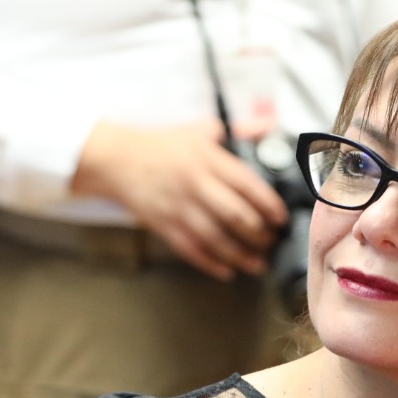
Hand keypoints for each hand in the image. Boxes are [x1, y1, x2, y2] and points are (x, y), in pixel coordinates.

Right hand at [70, 119, 289, 280]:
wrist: (115, 159)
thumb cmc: (161, 146)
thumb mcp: (200, 130)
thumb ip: (238, 130)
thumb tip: (268, 125)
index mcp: (207, 158)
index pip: (247, 185)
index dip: (269, 205)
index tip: (281, 218)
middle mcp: (195, 184)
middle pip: (236, 216)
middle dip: (259, 234)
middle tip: (272, 241)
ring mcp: (178, 207)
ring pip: (216, 239)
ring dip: (241, 255)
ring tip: (258, 263)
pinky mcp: (163, 225)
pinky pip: (191, 250)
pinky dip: (211, 264)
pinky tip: (227, 272)